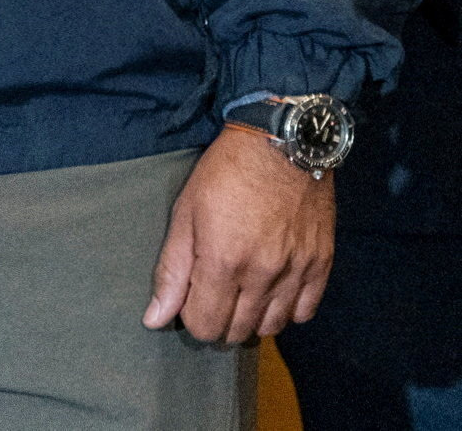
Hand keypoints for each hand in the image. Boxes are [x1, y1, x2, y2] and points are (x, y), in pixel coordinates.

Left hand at [144, 125, 335, 343]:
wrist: (282, 144)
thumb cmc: (225, 173)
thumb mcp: (185, 214)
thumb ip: (171, 271)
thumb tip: (154, 318)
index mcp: (223, 261)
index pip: (206, 325)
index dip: (192, 319)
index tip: (189, 301)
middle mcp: (263, 274)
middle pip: (238, 331)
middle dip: (219, 322)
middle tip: (213, 297)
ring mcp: (297, 272)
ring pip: (272, 326)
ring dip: (252, 320)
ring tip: (240, 295)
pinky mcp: (321, 265)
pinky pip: (305, 312)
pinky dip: (286, 310)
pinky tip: (272, 291)